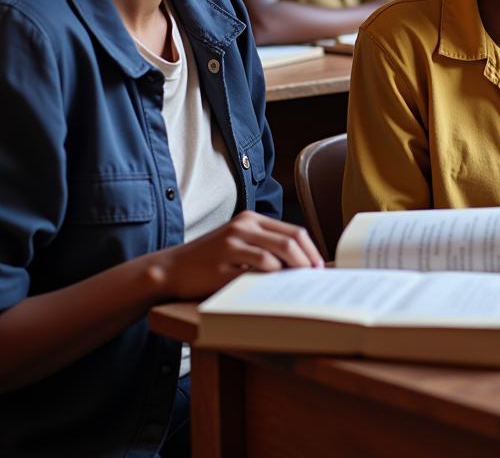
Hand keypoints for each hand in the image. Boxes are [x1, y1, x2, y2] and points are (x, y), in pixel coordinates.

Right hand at [154, 211, 322, 298]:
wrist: (171, 268)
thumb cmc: (210, 258)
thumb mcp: (239, 241)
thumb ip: (265, 244)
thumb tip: (302, 261)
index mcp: (251, 219)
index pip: (293, 231)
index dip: (311, 249)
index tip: (319, 266)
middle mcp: (243, 226)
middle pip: (290, 241)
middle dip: (308, 261)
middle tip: (315, 278)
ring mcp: (232, 244)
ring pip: (276, 255)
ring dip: (292, 272)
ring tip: (298, 285)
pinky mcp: (222, 265)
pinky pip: (256, 272)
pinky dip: (270, 280)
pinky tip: (275, 289)